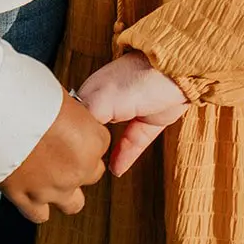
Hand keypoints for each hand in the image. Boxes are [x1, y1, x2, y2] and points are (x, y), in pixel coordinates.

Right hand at [0, 89, 109, 223]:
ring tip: (51, 176)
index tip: (73, 131)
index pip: (102, 143)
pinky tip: (30, 190)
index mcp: (91, 141)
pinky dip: (37, 205)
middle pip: (92, 173)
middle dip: (79, 164)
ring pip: (73, 203)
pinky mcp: (27, 200)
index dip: (86, 136)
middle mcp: (78, 169)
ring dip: (65, 190)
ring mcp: (53, 189)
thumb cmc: (25, 97)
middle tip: (61, 151)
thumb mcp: (60, 95)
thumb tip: (67, 114)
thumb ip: (71, 113)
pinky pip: (40, 215)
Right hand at [77, 49, 188, 175]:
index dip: (69, 134)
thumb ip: (84, 120)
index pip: (74, 117)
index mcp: (92, 90)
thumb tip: (75, 141)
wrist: (178, 73)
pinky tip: (116, 169)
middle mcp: (108, 100)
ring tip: (94, 170)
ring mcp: (130, 110)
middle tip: (77, 167)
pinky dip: (124, 157)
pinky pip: (133, 144)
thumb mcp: (99, 99)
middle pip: (91, 128)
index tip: (65, 154)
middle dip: (84, 144)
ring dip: (103, 152)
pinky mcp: (150, 121)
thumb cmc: (136, 78)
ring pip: (111, 138)